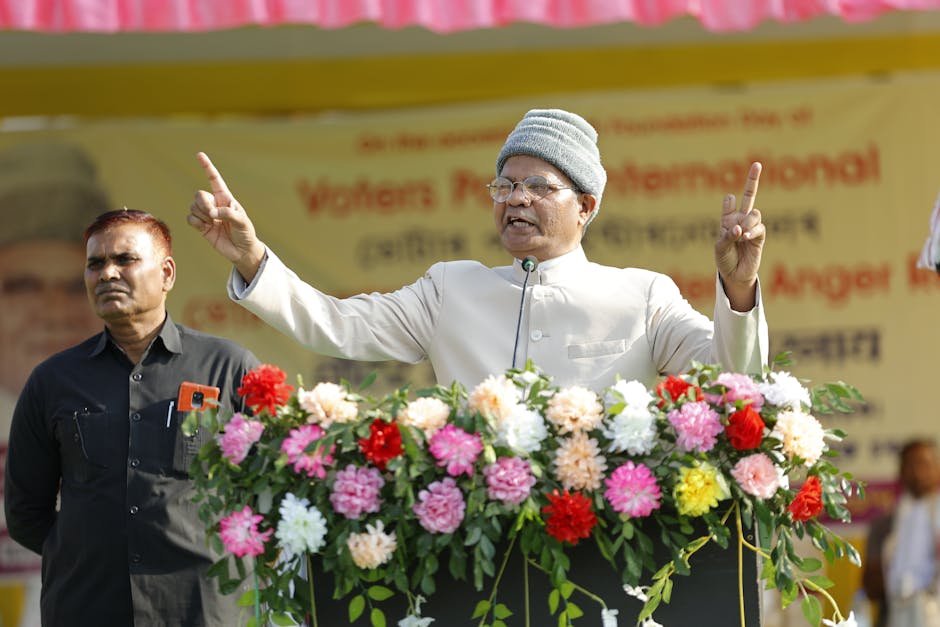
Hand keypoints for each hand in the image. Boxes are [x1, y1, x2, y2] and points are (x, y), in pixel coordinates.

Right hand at [188, 152, 265, 282]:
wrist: (241, 250)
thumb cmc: (245, 233)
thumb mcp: (242, 221)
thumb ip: (228, 214)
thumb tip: (212, 213)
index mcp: (225, 198)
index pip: (214, 179)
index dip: (207, 167)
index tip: (199, 155)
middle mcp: (214, 203)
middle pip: (199, 195)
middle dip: (204, 205)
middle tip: (213, 216)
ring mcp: (206, 214)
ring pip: (193, 206)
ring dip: (202, 216)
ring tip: (213, 224)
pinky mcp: (200, 225)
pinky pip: (189, 218)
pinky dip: (196, 223)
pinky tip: (206, 228)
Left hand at [714, 162, 764, 310]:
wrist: (735, 275)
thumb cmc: (724, 260)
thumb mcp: (719, 248)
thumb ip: (727, 236)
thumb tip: (739, 228)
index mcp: (727, 219)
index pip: (729, 203)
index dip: (729, 202)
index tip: (730, 199)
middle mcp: (740, 219)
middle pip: (749, 195)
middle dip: (753, 179)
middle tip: (757, 164)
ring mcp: (751, 227)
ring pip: (754, 213)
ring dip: (747, 222)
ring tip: (741, 235)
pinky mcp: (760, 237)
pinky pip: (759, 227)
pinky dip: (752, 231)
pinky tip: (745, 237)